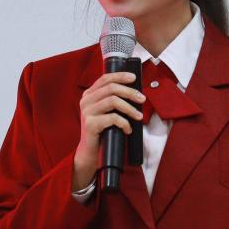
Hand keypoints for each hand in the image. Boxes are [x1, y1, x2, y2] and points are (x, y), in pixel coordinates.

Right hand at [72, 72, 144, 189]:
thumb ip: (113, 100)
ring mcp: (87, 112)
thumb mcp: (107, 112)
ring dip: (130, 108)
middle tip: (142, 99)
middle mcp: (86, 101)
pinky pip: (112, 118)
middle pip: (111, 88)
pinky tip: (128, 129)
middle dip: (130, 92)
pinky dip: (124, 123)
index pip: (105, 78)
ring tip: (139, 116)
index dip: (120, 76)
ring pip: (113, 101)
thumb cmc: (103, 131)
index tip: (134, 78)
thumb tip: (135, 91)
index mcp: (89, 95)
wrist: (91, 152)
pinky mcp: (90, 124)